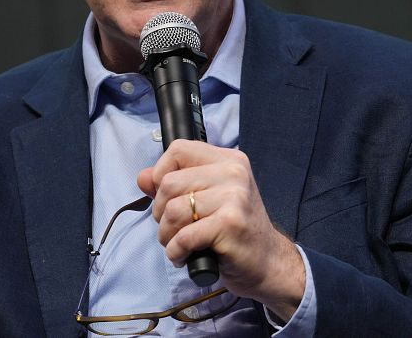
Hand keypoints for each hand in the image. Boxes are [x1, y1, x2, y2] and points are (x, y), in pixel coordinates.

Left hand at [136, 140, 305, 320]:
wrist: (268, 262)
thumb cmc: (234, 229)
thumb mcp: (207, 199)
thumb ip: (174, 185)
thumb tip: (143, 177)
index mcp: (228, 160)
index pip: (178, 150)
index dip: (161, 173)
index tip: (165, 197)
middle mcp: (233, 173)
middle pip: (169, 183)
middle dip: (160, 212)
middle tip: (173, 228)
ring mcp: (234, 198)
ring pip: (173, 210)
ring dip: (166, 234)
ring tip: (178, 244)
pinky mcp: (230, 225)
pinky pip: (184, 236)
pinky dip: (176, 251)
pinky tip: (184, 256)